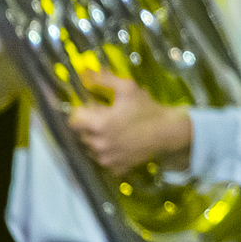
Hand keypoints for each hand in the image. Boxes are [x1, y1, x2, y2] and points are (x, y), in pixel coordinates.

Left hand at [68, 70, 192, 172]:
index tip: (93, 108)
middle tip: (107, 117)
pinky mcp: (115, 168)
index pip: (73, 120)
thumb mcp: (127, 88)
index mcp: (98, 124)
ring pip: (90, 148)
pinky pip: (103, 159)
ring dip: (97, 139)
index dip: (81, 112)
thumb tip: (83, 73)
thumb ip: (102, 79)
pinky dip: (107, 152)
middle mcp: (98, 144)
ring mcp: (106, 159)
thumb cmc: (146, 109)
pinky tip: (120, 143)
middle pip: (81, 134)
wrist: (167, 132)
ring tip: (114, 131)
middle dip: (89, 125)